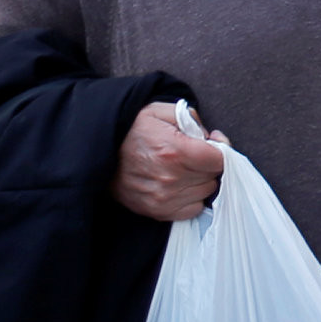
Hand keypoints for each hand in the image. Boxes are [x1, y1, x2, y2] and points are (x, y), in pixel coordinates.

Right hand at [114, 101, 226, 221]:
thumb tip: (211, 137)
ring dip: (201, 180)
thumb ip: (191, 118)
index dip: (221, 149)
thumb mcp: (161, 110)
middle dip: (209, 163)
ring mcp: (164, 198)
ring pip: (205, 192)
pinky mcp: (157, 211)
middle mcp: (171, 178)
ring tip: (185, 168)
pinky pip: (192, 209)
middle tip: (195, 153)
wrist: (99, 150)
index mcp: (175, 151)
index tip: (214, 143)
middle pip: (213, 176)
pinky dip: (192, 197)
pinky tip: (181, 184)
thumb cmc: (132, 129)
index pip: (219, 160)